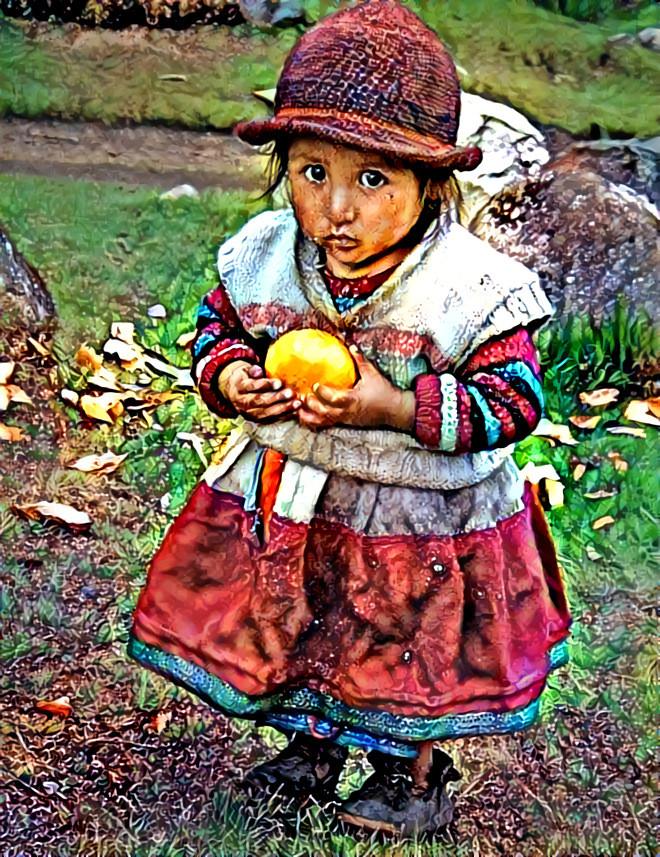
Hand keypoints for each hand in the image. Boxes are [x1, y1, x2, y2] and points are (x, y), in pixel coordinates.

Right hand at [217, 361, 301, 422]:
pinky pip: (270, 419)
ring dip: (283, 409)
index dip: (265, 385)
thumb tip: (258, 370)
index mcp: (239, 388)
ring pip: (266, 413)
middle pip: (260, 401)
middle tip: (290, 393)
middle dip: (276, 398)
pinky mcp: (256, 420)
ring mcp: (249, 413)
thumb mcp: (246, 372)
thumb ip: (252, 371)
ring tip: (296, 403)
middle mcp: (242, 403)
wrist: (234, 393)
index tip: (279, 383)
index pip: (252, 386)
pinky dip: (283, 415)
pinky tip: (294, 410)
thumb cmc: (246, 379)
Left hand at [297, 346, 414, 430]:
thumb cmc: (384, 392)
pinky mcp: (345, 422)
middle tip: (302, 396)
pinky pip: (328, 424)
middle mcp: (346, 411)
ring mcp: (345, 419)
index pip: (333, 398)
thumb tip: (350, 345)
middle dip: (312, 405)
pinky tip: (306, 417)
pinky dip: (316, 421)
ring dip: (310, 416)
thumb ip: (360, 360)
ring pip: (324, 421)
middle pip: (324, 412)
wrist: (394, 411)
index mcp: (352, 399)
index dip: (322, 392)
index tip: (313, 385)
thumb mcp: (372, 374)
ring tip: (298, 410)